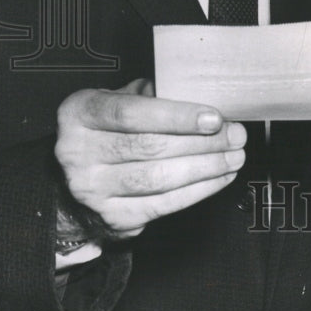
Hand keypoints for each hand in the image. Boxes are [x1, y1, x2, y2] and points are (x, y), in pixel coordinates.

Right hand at [55, 79, 246, 239]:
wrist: (75, 177)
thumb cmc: (107, 129)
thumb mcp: (120, 98)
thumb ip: (153, 93)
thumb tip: (202, 96)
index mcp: (81, 113)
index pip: (131, 113)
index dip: (177, 116)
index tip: (214, 118)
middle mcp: (79, 152)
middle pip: (151, 148)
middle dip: (203, 143)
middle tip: (235, 136)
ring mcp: (93, 189)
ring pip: (159, 179)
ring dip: (206, 168)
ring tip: (233, 157)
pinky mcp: (112, 217)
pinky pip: (162, 205)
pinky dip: (197, 191)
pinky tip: (219, 178)